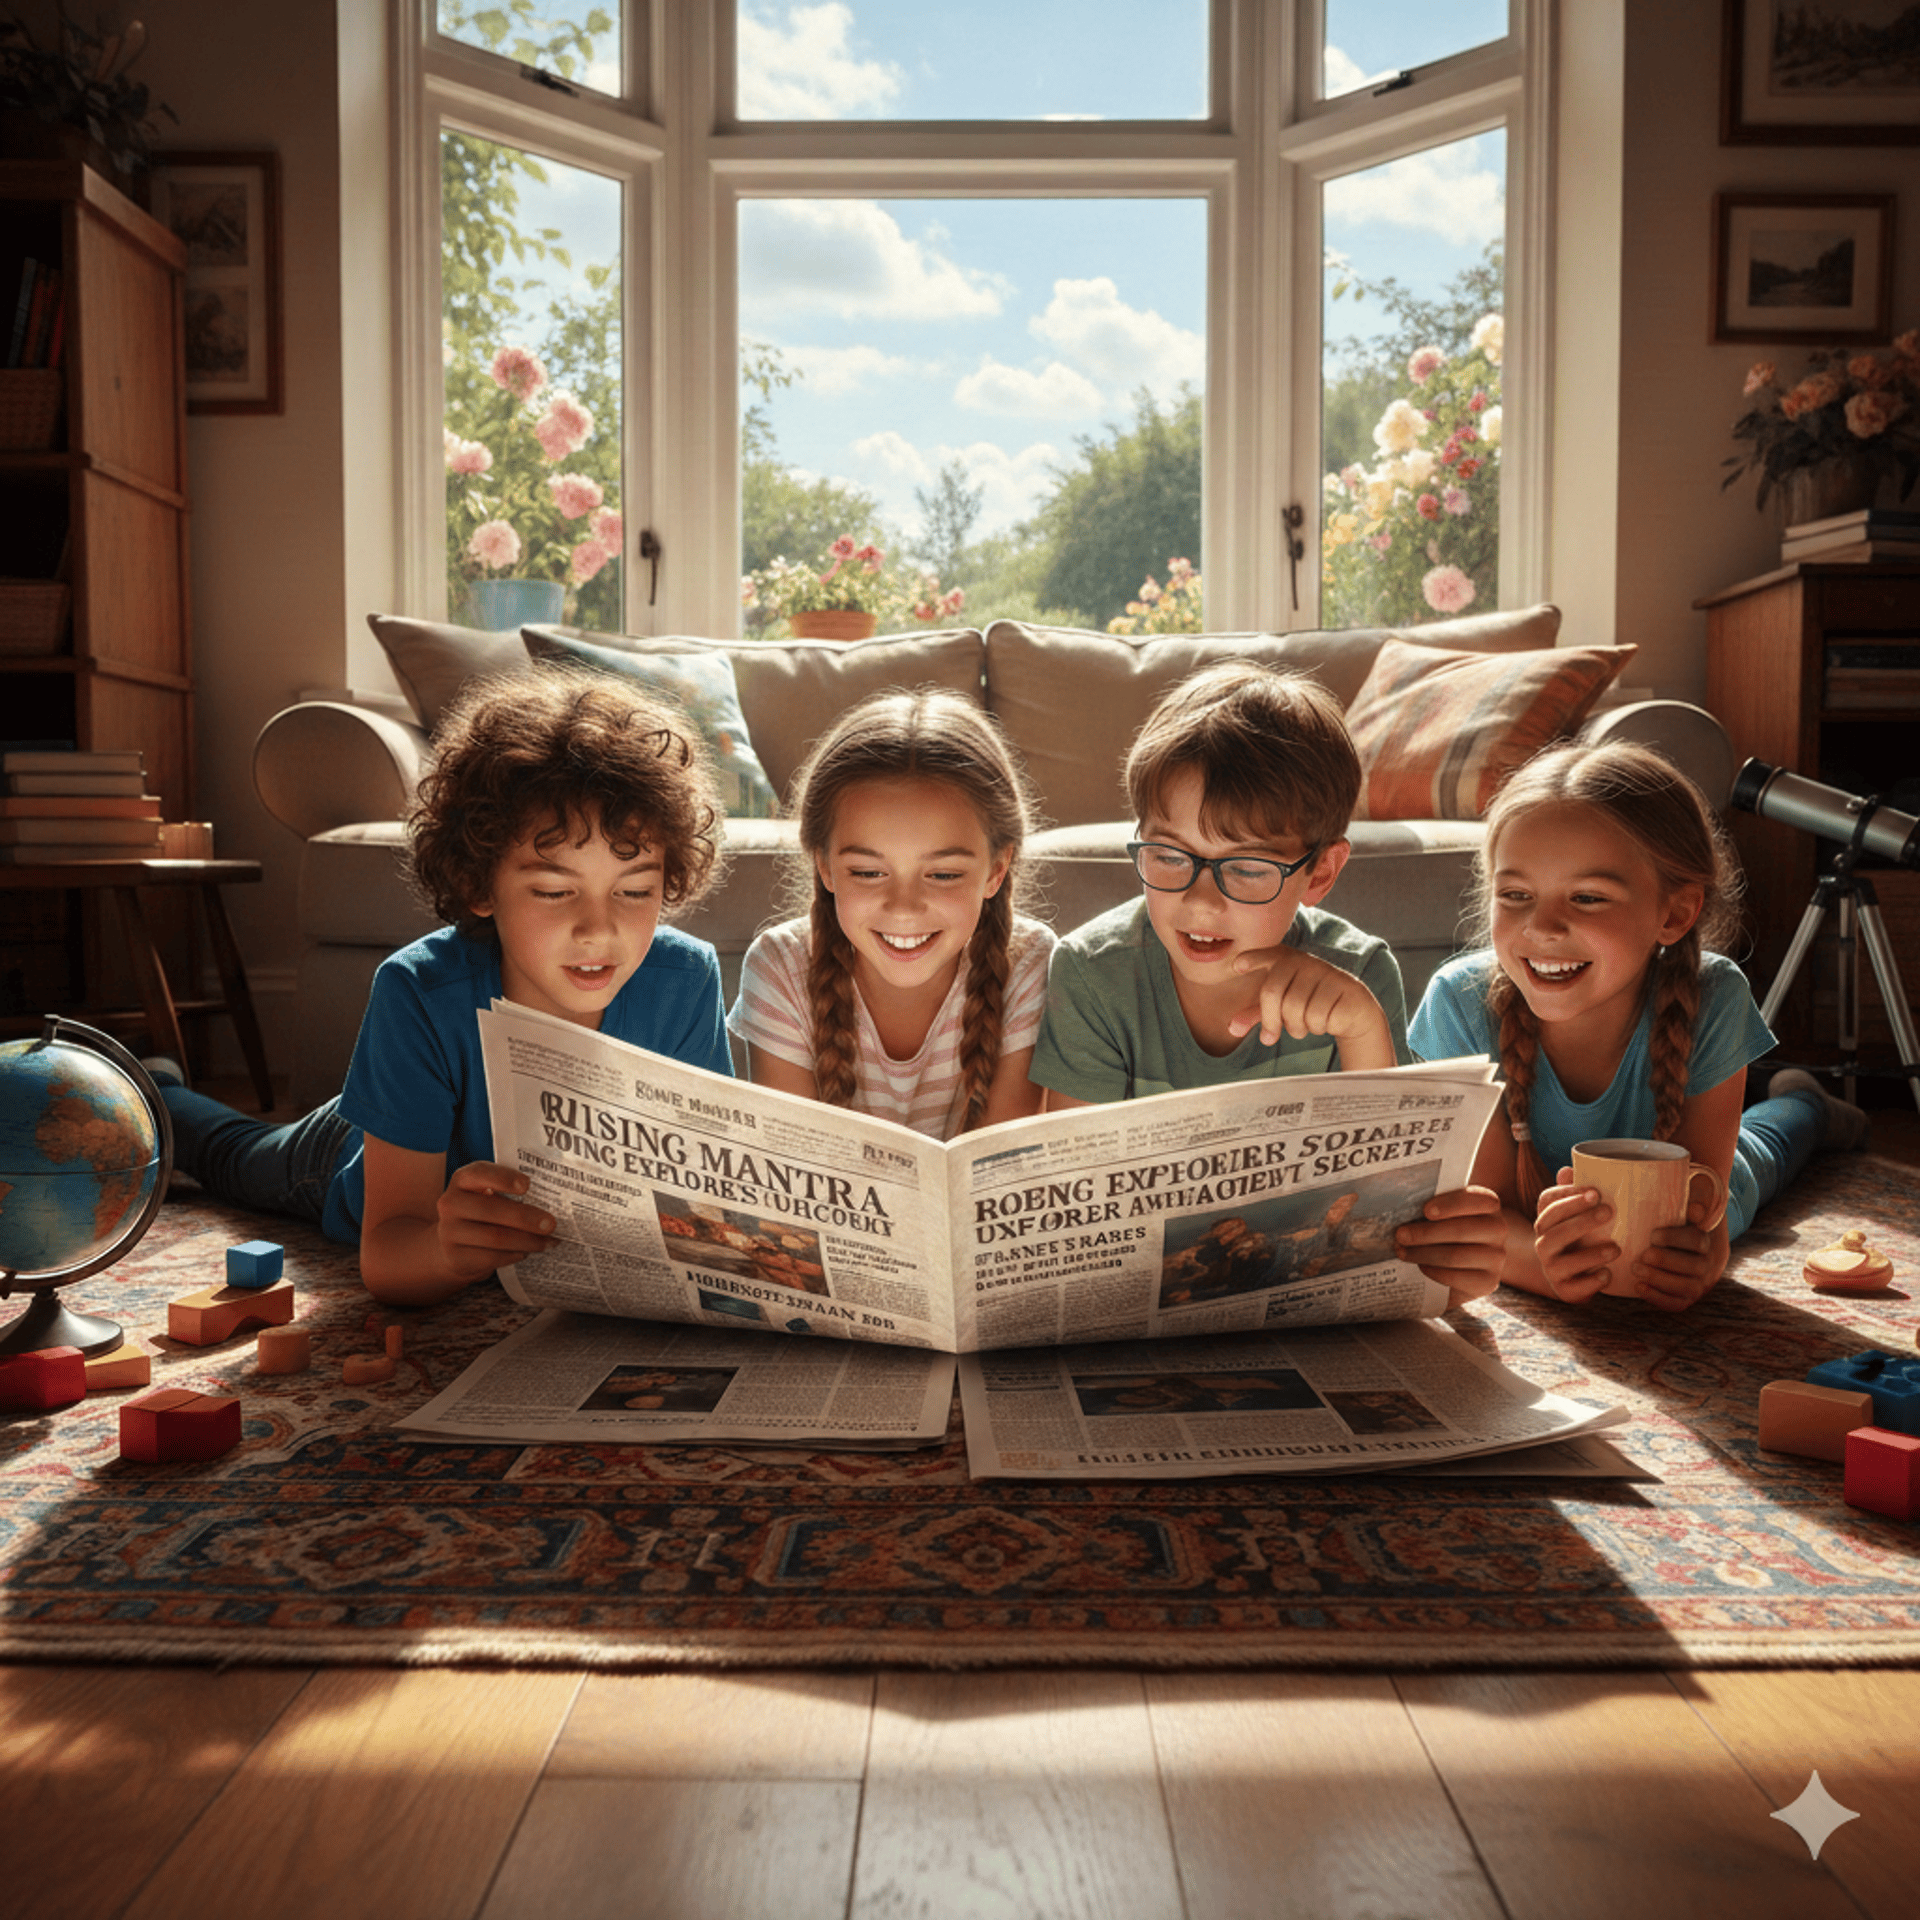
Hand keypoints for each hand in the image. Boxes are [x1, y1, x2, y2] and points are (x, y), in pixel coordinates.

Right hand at [436, 1161, 556, 1279]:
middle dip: (526, 1217)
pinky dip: (515, 1255)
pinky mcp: (456, 1258)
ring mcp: (449, 1232)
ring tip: (549, 1241)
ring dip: (528, 1240)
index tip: (527, 1185)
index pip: (480, 1172)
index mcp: (462, 1181)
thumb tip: (551, 1202)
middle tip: (551, 1223)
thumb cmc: (481, 1212)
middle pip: (492, 1209)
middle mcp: (450, 1204)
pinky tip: (528, 1252)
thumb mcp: (487, 1195)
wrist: (451, 1246)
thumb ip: (510, 1192)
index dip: (504, 1178)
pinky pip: (492, 1257)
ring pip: (495, 1237)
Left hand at [1227, 945, 1389, 1057]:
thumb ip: (1256, 1015)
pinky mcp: (1342, 986)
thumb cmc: (1308, 1004)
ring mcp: (1324, 972)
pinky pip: (1316, 1016)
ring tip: (1305, 1024)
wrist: (1350, 1010)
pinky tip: (1325, 1021)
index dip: (1253, 959)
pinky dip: (1316, 1027)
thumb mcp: (1280, 1008)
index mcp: (1286, 961)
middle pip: (1271, 992)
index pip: (1268, 955)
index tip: (1237, 966)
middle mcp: (1304, 961)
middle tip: (1272, 1035)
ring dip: (1296, 1027)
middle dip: (1270, 1020)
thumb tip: (1232, 1029)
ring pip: (1294, 1008)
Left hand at [1395, 1184, 1504, 1306]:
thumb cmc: (1446, 1230)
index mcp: (1488, 1205)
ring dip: (1423, 1253)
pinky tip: (1420, 1266)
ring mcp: (1496, 1257)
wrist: (1462, 1264)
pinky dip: (1434, 1271)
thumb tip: (1403, 1208)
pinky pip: (1457, 1277)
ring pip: (1456, 1255)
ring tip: (1402, 1251)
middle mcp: (1498, 1229)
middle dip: (1426, 1233)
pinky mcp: (1488, 1282)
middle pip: (1461, 1230)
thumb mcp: (1443, 1214)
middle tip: (1400, 1234)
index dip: (1452, 1204)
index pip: (1478, 1200)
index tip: (1425, 1210)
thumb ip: (1432, 1207)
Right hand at [1531, 1171, 1617, 1303]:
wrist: (1570, 1276)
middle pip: (1554, 1230)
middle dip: (1581, 1220)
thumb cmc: (1579, 1237)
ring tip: (1616, 1248)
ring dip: (1590, 1254)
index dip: (1568, 1195)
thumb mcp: (1576, 1214)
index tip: (1595, 1191)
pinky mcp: (1563, 1290)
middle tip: (1608, 1211)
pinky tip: (1608, 1274)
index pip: (1548, 1203)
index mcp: (1546, 1220)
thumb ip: (1573, 1192)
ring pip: (1562, 1261)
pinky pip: (1573, 1287)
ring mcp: (1551, 1268)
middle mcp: (1543, 1243)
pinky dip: (1590, 1281)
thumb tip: (1568, 1169)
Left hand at [1630, 1201, 1729, 1311]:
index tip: (1653, 1235)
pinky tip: (1638, 1287)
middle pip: (1694, 1267)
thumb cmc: (1680, 1222)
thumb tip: (1695, 1209)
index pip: (1697, 1241)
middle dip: (1665, 1261)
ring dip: (1660, 1280)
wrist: (1691, 1248)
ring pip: (1687, 1288)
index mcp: (1709, 1241)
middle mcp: (1710, 1265)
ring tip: (1636, 1269)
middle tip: (1643, 1255)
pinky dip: (1658, 1298)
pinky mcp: (1688, 1298)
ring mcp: (1701, 1284)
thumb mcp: (1686, 1209)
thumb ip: (1690, 1203)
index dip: (1674, 1239)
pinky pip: (1677, 1304)